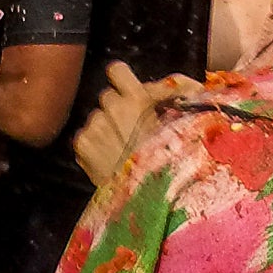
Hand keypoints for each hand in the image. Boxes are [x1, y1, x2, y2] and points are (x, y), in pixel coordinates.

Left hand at [70, 62, 198, 188]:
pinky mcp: (82, 146)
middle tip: (134, 126)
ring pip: (98, 117)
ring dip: (108, 127)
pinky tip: (112, 158)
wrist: (148, 201)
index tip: (135, 94)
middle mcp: (110, 108)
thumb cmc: (172, 161)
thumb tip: (191, 85)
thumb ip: (177, 100)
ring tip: (124, 147)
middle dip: (120, 107)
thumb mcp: (181, 126)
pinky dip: (96, 144)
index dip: (126, 82)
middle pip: (108, 95)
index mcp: (136, 99)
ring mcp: (93, 127)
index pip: (118, 71)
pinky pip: (86, 136)